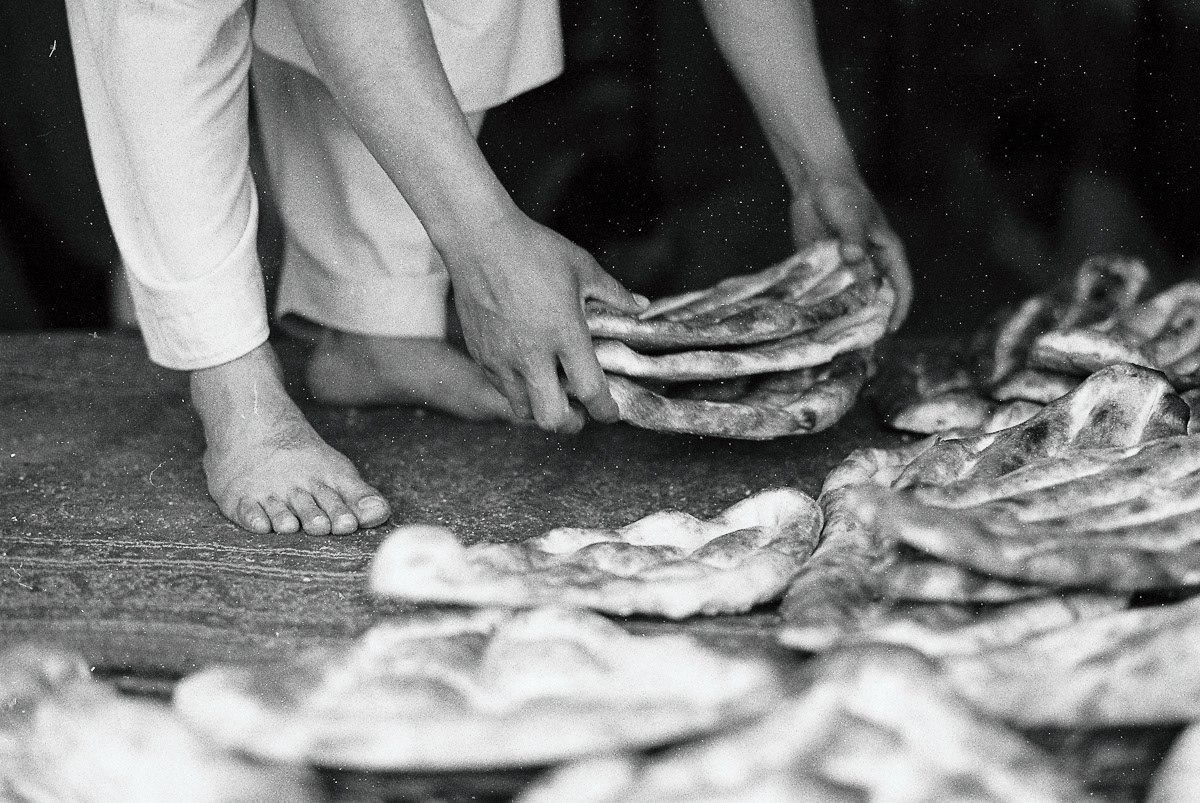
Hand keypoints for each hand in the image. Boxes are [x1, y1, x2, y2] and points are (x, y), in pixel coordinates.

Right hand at [442, 213, 644, 431]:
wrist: (479, 239)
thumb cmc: (535, 250)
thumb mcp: (582, 267)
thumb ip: (614, 294)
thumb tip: (641, 305)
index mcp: (565, 335)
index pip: (591, 391)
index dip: (606, 410)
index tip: (611, 413)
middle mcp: (532, 355)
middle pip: (552, 418)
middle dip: (571, 424)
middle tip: (580, 415)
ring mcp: (502, 358)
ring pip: (523, 409)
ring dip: (541, 407)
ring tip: (552, 392)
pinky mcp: (480, 354)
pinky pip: (501, 388)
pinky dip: (517, 389)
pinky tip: (527, 371)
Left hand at [789, 173, 912, 331]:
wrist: (815, 183)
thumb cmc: (844, 195)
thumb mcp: (852, 216)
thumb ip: (853, 239)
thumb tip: (855, 260)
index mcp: (887, 253)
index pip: (901, 285)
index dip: (898, 309)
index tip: (890, 330)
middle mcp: (869, 264)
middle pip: (873, 297)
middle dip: (865, 317)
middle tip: (852, 339)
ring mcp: (846, 267)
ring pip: (848, 298)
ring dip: (840, 314)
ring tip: (828, 336)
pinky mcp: (824, 267)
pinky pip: (825, 290)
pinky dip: (820, 304)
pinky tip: (809, 319)